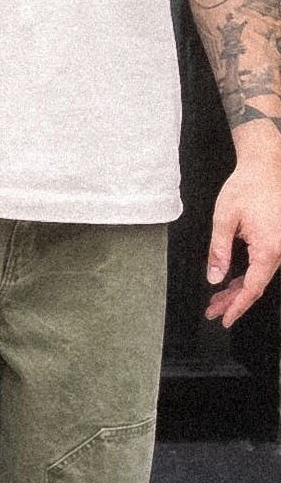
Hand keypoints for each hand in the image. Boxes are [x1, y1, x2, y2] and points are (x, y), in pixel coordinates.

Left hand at [205, 148, 280, 328]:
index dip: (237, 306)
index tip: (224, 319)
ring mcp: (279, 248)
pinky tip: (230, 283)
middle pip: (255, 286)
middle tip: (212, 312)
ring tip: (216, 302)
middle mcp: (279, 252)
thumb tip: (214, 277)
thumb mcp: (224, 218)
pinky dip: (246, 277)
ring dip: (238, 290)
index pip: (252, 287)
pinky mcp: (275, 243)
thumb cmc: (246, 188)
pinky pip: (261, 266)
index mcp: (269, 249)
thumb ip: (218, 249)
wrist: (265, 168)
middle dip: (233, 301)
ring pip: (258, 278)